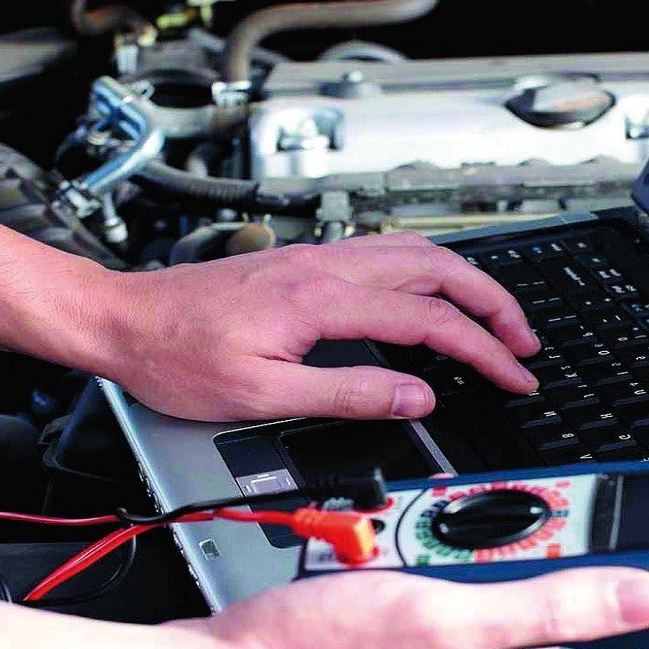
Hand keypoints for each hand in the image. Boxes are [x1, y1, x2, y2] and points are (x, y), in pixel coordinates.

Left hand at [91, 233, 542, 420]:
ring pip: (415, 251)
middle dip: (493, 304)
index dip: (481, 350)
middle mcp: (326, 266)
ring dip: (465, 282)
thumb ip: (348, 393)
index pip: (428, 319)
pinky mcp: (306, 262)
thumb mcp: (261, 394)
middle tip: (525, 343)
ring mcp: (317, 257)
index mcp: (321, 299)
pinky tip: (435, 295)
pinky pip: (388, 254)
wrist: (123, 320)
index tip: (514, 374)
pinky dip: (430, 272)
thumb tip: (416, 396)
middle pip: (436, 267)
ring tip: (496, 318)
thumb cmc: (176, 357)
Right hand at [168, 568, 648, 648]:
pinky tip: (365, 569)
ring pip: (453, 588)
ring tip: (384, 553)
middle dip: (472, 551)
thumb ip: (553, 604)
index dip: (558, 559)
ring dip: (427, 553)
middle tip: (428, 538)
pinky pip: (412, 602)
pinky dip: (393, 573)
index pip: (561, 612)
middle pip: (504, 593)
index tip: (555, 522)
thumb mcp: (451, 617)